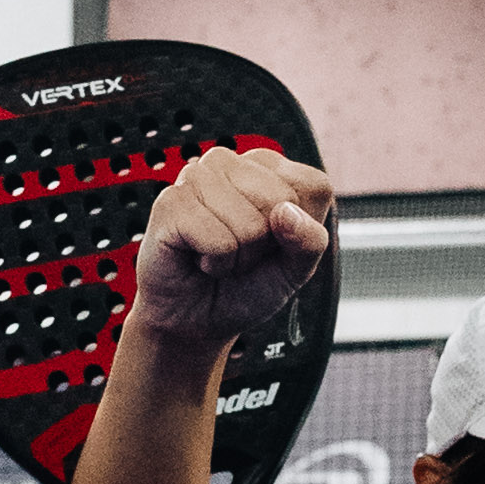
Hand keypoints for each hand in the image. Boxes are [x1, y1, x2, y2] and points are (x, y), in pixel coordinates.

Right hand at [128, 146, 334, 357]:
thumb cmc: (244, 286)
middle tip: (242, 251)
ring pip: (248, 222)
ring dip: (238, 255)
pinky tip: (200, 257)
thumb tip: (288, 212)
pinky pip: (218, 239)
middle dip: (266, 243)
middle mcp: (233, 164)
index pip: (312, 186)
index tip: (275, 242)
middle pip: (279, 201)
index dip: (301, 228)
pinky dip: (215, 262)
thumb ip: (310, 242)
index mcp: (270, 171)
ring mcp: (199, 177)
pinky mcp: (172, 201)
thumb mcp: (295, 270)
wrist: (196, 319)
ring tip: (220, 255)